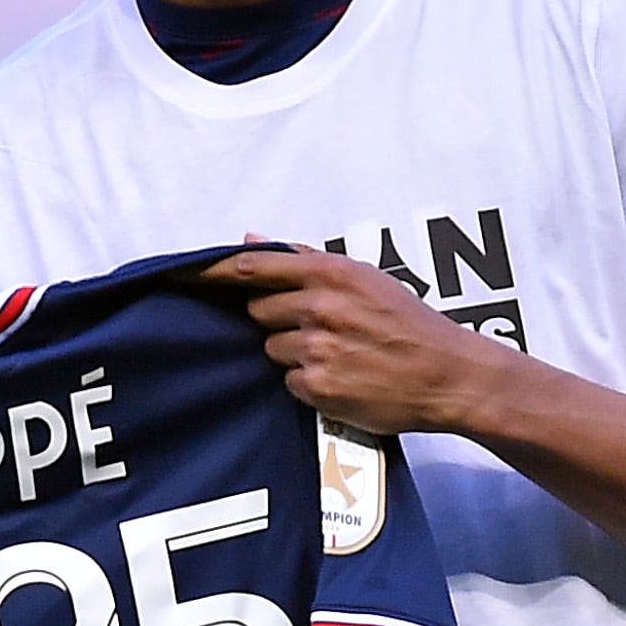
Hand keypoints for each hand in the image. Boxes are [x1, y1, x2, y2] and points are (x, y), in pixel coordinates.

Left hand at [194, 249, 505, 437]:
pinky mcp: (319, 387)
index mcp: (330, 273)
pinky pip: (291, 382)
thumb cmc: (407, 323)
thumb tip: (249, 238)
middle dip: (278, 319)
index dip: (210, 272)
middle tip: (317, 326)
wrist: (446, 375)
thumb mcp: (362, 277)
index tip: (178, 274)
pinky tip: (342, 377)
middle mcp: (319, 307)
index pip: (251, 268)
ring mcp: (317, 348)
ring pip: (274, 349)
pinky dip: (309, 381)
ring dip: (295, 352)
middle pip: (259, 311)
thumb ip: (303, 258)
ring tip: (337, 354)